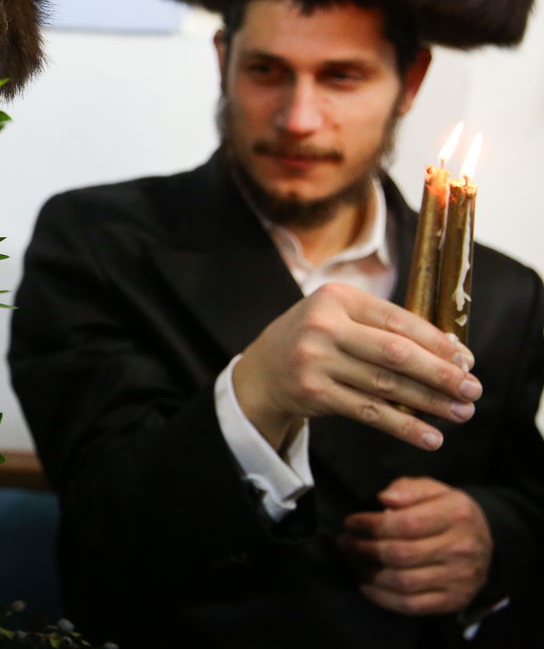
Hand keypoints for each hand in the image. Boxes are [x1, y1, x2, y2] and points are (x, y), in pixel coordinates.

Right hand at [232, 283, 479, 450]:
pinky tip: (429, 437)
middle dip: (440, 373)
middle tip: (472, 389)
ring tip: (460, 413)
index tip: (466, 360)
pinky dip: (404, 426)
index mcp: (336, 298)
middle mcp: (323, 326)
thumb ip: (383, 328)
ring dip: (430, 402)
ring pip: (386, 385)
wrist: (262, 370)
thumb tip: (450, 353)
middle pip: (395, 353)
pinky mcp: (314, 393)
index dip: (436, 342)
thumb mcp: (339, 318)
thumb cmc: (315, 340)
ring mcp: (315, 361)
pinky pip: (369, 412)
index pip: (397, 319)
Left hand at [338, 476, 491, 614]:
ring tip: (352, 560)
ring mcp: (460, 578)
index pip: (406, 523)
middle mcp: (462, 548)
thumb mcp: (433, 489)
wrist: (486, 541)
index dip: (371, 525)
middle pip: (401, 554)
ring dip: (369, 573)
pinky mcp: (455, 600)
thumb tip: (384, 499)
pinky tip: (366, 585)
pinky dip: (383, 598)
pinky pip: (413, 605)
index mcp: (456, 515)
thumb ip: (407, 489)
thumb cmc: (446, 511)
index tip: (350, 523)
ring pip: (404, 582)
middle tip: (344, 542)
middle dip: (364, 549)